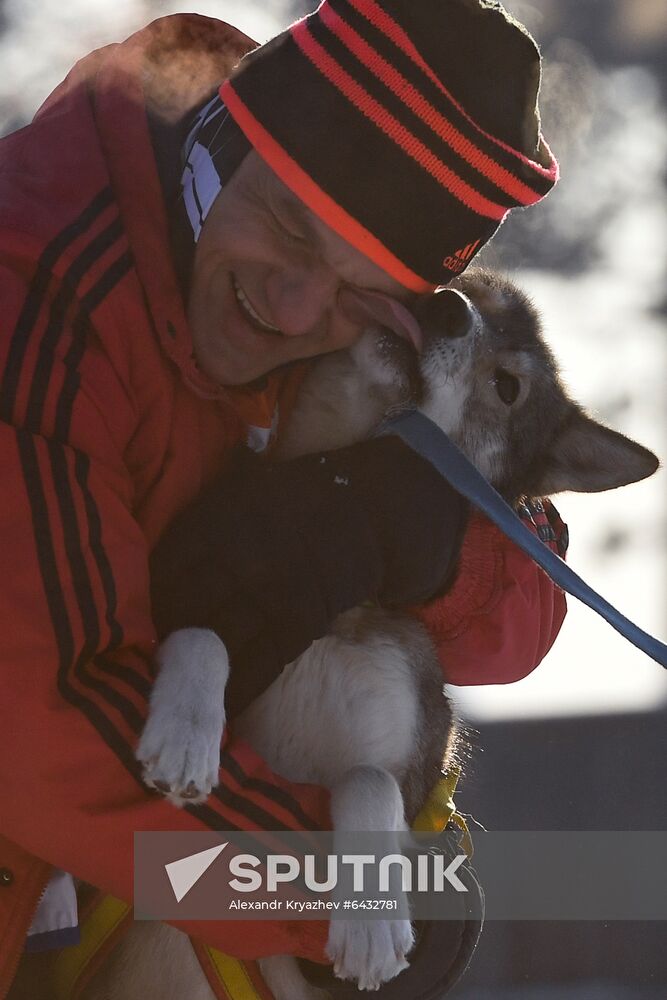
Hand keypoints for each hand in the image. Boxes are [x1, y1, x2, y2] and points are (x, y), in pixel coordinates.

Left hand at [150, 438, 466, 713]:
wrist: (370, 511)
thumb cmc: (300, 497)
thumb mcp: (245, 488)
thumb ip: (205, 520)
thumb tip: (163, 559)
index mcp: (219, 518)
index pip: (166, 569)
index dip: (155, 597)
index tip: (152, 613)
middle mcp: (239, 555)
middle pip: (186, 609)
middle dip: (173, 635)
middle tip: (167, 652)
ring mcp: (270, 591)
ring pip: (219, 642)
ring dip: (198, 668)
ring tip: (185, 684)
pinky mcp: (300, 620)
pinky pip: (258, 664)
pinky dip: (237, 688)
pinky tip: (222, 702)